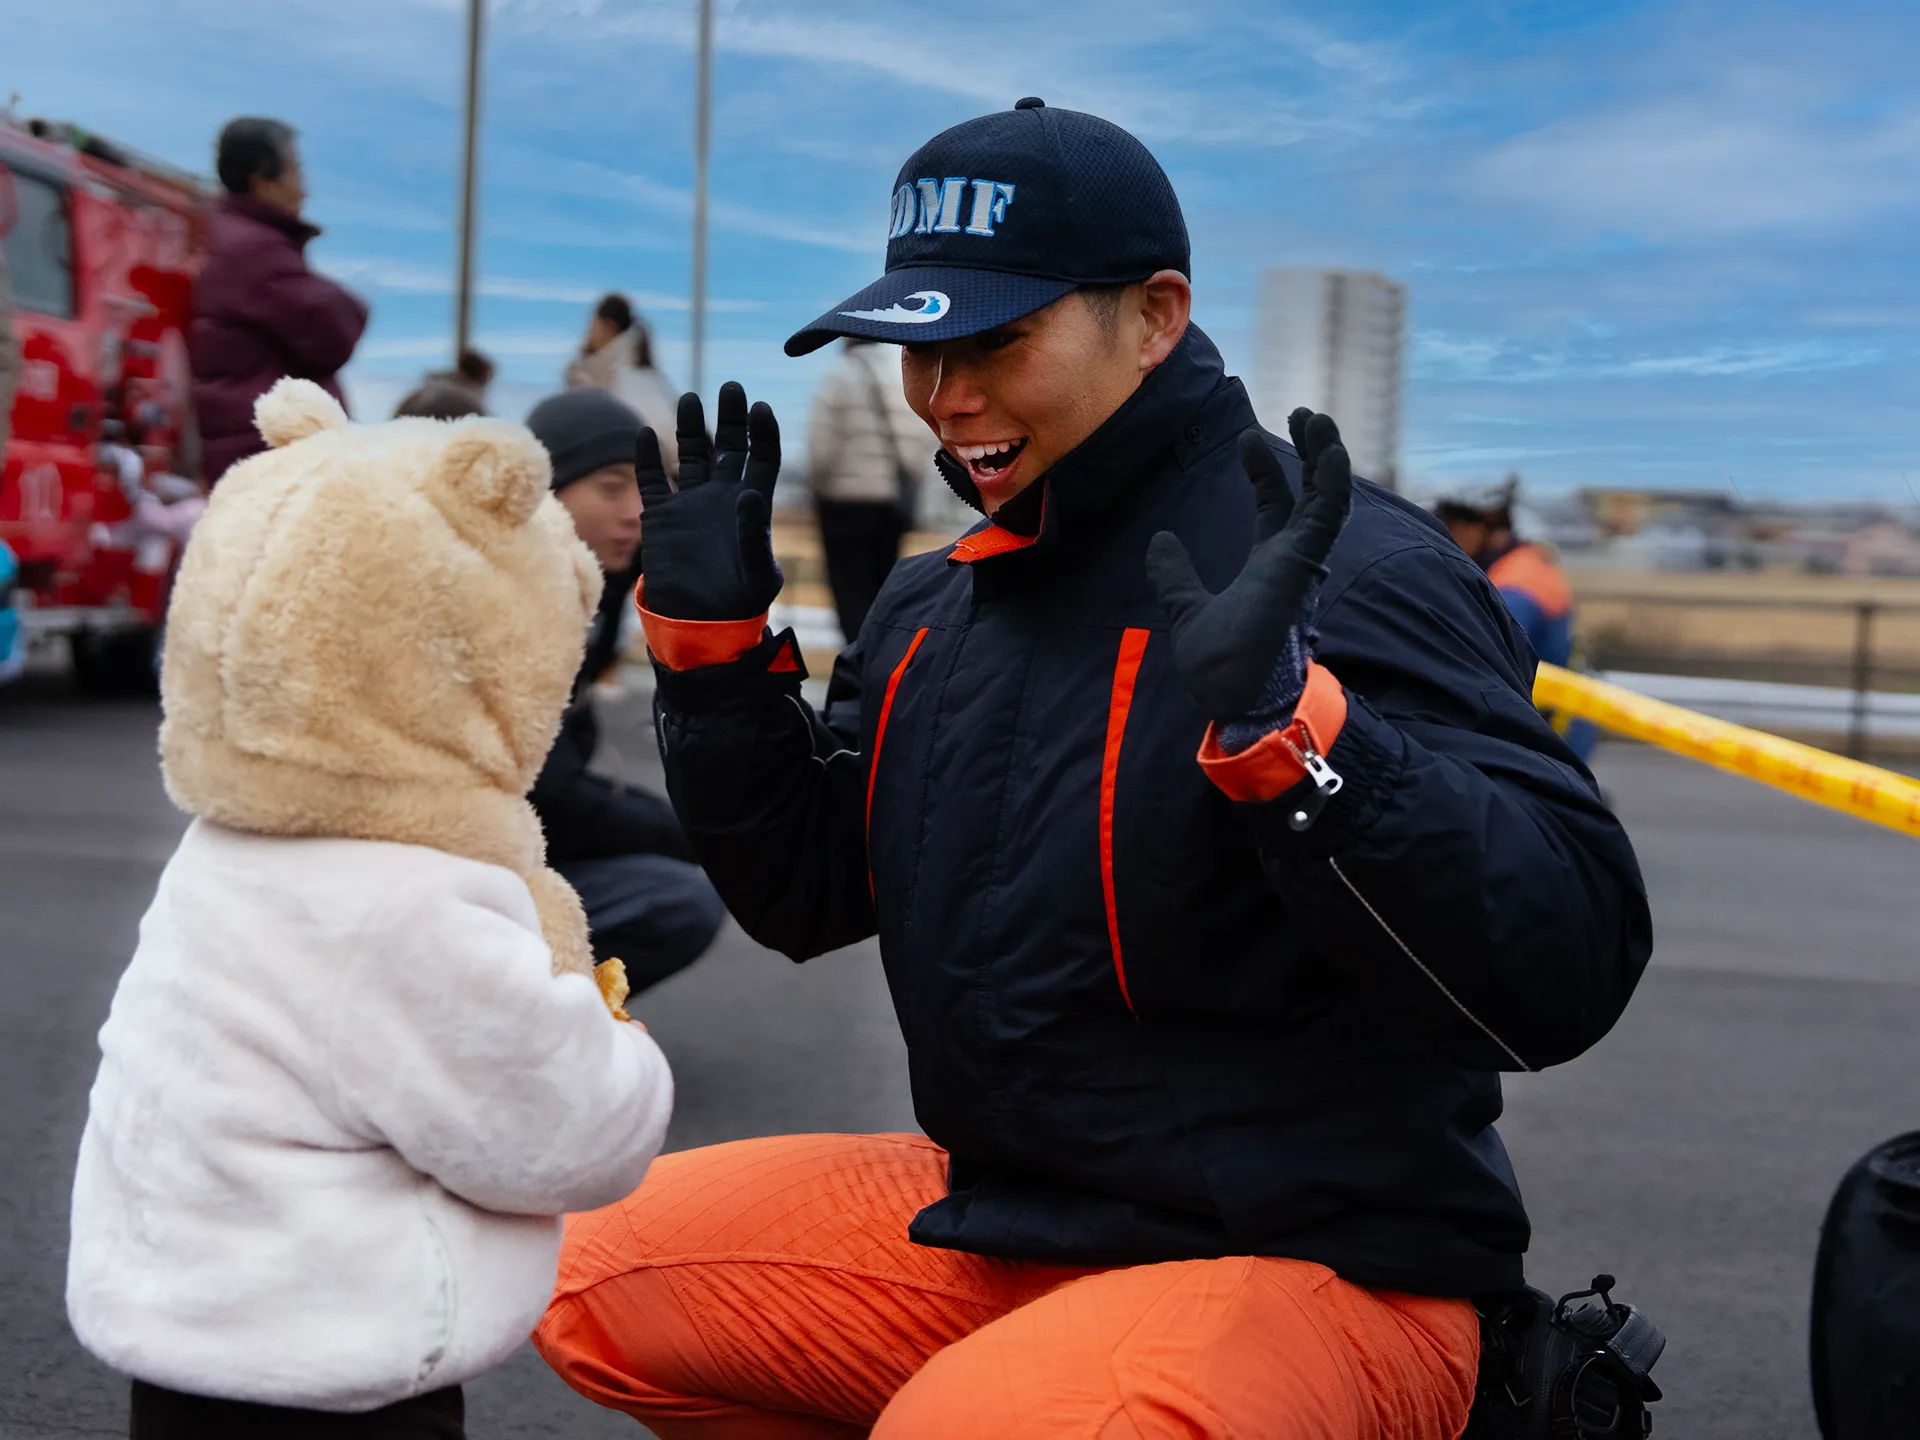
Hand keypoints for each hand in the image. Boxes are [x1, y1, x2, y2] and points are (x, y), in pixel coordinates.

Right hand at [635, 381, 782, 620]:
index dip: (763, 433)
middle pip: (728, 446)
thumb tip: (750, 495)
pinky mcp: (661, 517)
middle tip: (731, 388)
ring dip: (690, 426)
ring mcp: (690, 504)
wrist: (699, 625)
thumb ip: (756, 535)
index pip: (761, 458)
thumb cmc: (739, 604)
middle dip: (730, 417)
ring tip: (690, 398)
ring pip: (690, 454)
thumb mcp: (759, 574)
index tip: (760, 409)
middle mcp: (722, 497)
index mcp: (752, 505)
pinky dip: (646, 458)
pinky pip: (652, 481)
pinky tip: (646, 434)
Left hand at [1145, 410, 1351, 728]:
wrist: (1233, 698)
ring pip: (1327, 498)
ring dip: (1326, 456)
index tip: (1247, 438)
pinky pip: (1327, 516)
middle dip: (1311, 452)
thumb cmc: (1221, 669)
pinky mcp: (1304, 566)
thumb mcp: (1187, 611)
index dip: (1266, 470)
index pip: (1276, 505)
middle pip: (1311, 493)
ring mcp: (1301, 562)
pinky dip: (1332, 482)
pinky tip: (1330, 451)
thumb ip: (1175, 577)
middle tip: (1303, 413)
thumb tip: (1160, 540)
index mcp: (1270, 566)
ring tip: (1316, 418)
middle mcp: (1292, 559)